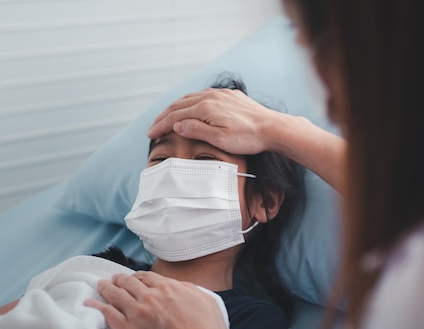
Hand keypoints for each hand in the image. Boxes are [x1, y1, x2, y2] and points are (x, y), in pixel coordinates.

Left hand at [85, 271, 234, 328]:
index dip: (138, 276)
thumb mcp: (204, 298)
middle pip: (129, 282)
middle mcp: (150, 295)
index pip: (146, 276)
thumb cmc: (206, 326)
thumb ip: (189, 289)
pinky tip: (89, 303)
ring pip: (116, 294)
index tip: (134, 279)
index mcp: (168, 287)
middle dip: (120, 279)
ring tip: (101, 285)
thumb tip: (179, 287)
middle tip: (115, 279)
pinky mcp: (128, 328)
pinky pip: (107, 313)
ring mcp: (137, 311)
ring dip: (107, 287)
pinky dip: (96, 306)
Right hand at [147, 88, 283, 154]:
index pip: (175, 115)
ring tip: (167, 118)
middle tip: (153, 127)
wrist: (272, 128)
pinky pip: (205, 95)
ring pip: (191, 98)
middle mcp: (210, 96)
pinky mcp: (230, 95)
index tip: (150, 134)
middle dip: (164, 116)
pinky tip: (191, 108)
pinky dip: (192, 102)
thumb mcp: (219, 139)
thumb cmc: (248, 138)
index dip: (160, 125)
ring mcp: (221, 94)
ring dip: (176, 107)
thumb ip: (196, 130)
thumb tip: (176, 125)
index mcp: (205, 107)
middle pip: (179, 104)